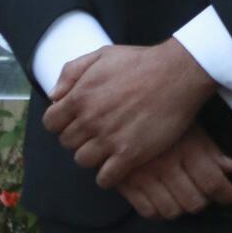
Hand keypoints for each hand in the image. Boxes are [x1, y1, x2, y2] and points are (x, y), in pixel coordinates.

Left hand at [44, 39, 216, 187]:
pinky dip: (109, 174)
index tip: (79, 118)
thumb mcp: (105, 54)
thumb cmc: (143, 62)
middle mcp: (90, 120)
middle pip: (68, 142)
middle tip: (101, 128)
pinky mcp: (130, 154)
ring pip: (83, 160)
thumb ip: (72, 71)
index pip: (51, 123)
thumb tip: (55, 96)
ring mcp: (109, 139)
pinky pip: (105, 178)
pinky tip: (120, 162)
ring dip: (94, 154)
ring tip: (111, 144)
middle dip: (81, 136)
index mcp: (80, 96)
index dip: (63, 121)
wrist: (180, 72)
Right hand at [117, 124, 231, 219]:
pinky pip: (147, 211)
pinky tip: (166, 202)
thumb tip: (230, 169)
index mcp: (187, 149)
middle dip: (205, 201)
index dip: (227, 194)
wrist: (123, 111)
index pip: (212, 181)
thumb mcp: (193, 128)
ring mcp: (145, 176)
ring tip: (187, 198)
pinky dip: (160, 213)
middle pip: (193, 201)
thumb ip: (212, 151)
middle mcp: (167, 165)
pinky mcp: (126, 184)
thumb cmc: (165, 117)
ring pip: (171, 210)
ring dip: (183, 208)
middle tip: (208, 195)